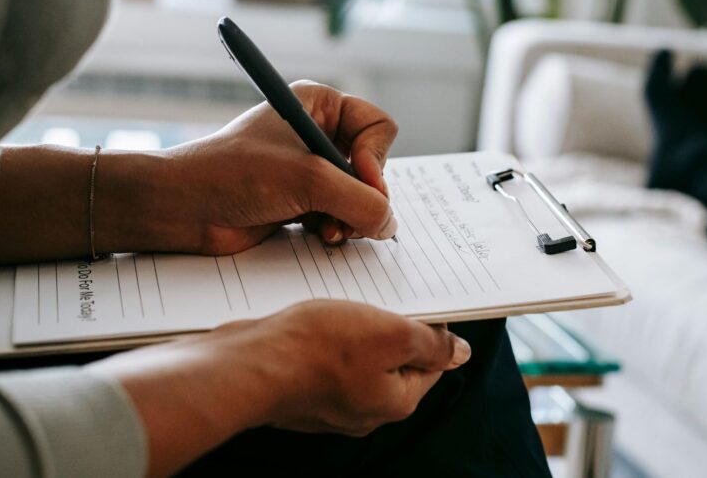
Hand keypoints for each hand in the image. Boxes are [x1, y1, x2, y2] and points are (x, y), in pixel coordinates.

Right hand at [89, 300, 470, 476]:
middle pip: (394, 361)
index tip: (419, 301)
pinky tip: (315, 319)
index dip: (430, 328)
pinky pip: (326, 360)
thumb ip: (430, 343)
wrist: (246, 365)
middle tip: (379, 297)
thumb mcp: (390, 334)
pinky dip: (325, 338)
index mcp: (395, 402)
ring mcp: (330, 404)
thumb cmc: (316, 349)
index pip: (431, 363)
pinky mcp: (301, 390)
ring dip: (356, 329)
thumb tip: (460, 353)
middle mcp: (365, 410)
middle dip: (390, 326)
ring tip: (344, 304)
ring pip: (358, 358)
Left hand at [157, 81, 398, 253]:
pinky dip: (337, 228)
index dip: (377, 158)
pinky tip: (319, 235)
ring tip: (330, 230)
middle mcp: (318, 133)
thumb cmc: (233, 174)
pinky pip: (341, 215)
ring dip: (350, 217)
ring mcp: (310, 169)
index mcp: (319, 105)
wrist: (183, 208)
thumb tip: (390, 224)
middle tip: (348, 216)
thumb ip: (360, 201)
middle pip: (374, 166)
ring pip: (359, 196)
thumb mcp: (307, 180)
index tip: (362, 182)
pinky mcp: (301, 200)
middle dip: (363, 195)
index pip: (379, 127)